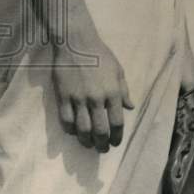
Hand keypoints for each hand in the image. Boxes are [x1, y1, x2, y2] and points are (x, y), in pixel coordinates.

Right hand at [52, 38, 133, 152]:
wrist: (77, 43)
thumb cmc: (101, 55)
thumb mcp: (118, 71)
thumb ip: (124, 91)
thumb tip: (130, 108)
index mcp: (113, 92)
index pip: (116, 122)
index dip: (116, 136)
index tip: (115, 143)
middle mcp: (96, 98)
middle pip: (99, 130)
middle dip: (102, 144)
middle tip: (103, 149)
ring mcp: (78, 99)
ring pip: (81, 129)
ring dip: (86, 141)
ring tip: (89, 145)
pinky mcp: (63, 97)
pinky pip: (66, 121)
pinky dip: (70, 130)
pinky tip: (74, 132)